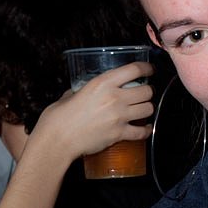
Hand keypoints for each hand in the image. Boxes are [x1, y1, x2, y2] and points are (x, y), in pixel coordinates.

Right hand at [32, 61, 154, 161]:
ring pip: (148, 109)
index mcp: (102, 83)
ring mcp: (119, 117)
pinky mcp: (119, 134)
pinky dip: (146, 130)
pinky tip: (145, 128)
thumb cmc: (59, 117)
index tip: (149, 70)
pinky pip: (142, 132)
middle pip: (147, 91)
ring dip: (148, 109)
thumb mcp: (72, 93)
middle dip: (148, 91)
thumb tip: (87, 89)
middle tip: (145, 93)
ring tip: (143, 109)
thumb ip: (84, 89)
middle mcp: (114, 98)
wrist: (58, 140)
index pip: (134, 70)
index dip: (146, 68)